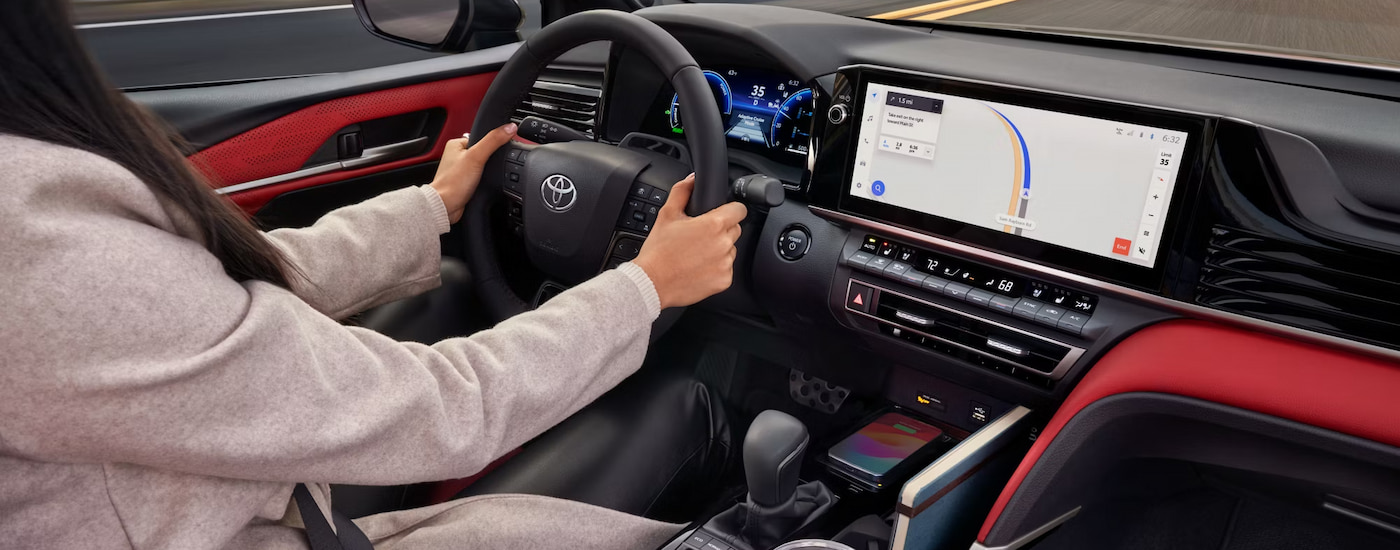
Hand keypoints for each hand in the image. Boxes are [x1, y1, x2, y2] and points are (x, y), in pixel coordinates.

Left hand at [430, 123, 516, 223]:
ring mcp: (460, 170)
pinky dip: (484, 181)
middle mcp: (456, 156)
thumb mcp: (477, 156)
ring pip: (483, 166)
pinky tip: (483, 185)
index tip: (498, 151)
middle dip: (490, 160)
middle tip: (487, 168)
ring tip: (483, 178)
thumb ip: (494, 140)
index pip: (481, 137)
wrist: (445, 207)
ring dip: (487, 172)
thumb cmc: (453, 183)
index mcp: (456, 144)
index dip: (492, 143)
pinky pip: (480, 178)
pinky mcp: (465, 182)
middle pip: (484, 152)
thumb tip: (510, 128)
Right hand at [632, 174, 747, 308]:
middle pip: (735, 229)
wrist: (652, 282)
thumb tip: (692, 179)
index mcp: (714, 224)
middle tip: (700, 236)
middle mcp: (724, 244)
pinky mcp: (724, 280)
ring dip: (719, 249)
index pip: (739, 210)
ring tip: (696, 253)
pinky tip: (698, 267)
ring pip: (731, 250)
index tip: (723, 213)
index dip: (730, 209)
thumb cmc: (659, 251)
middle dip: (722, 230)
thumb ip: (682, 191)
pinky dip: (716, 268)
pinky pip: (727, 269)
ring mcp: (725, 264)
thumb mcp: (667, 214)